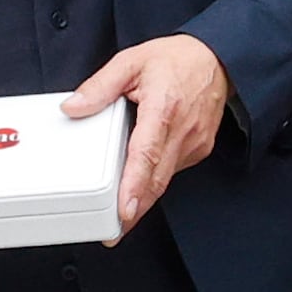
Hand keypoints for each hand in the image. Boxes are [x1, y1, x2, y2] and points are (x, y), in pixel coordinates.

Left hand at [69, 33, 231, 227]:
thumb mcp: (131, 62)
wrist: (217, 59)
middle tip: (114, 231)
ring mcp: (194, 143)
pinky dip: (155, 177)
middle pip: (156, 179)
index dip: (134, 185)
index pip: (147, 154)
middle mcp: (183, 131)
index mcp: (164, 108)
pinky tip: (141, 177)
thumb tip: (73, 107)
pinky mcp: (199, 149)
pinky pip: (172, 170)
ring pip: (164, 179)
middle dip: (135, 208)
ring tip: (121, 208)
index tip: (125, 210)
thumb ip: (100, 87)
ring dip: (143, 195)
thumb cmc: (176, 60)